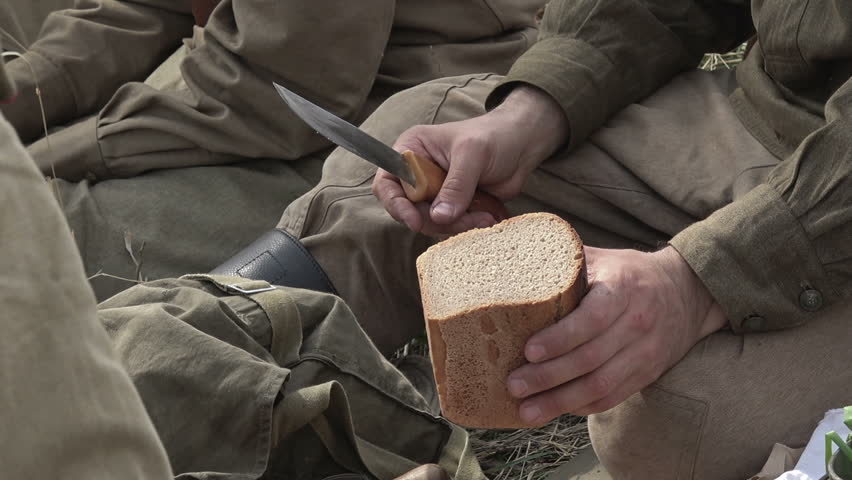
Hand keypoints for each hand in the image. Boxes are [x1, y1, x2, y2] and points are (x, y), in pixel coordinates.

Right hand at [372, 86, 568, 235]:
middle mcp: (418, 173)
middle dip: (433, 220)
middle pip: (408, 209)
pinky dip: (466, 227)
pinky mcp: (452, 205)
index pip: (387, 182)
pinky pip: (449, 226)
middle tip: (460, 220)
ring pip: (430, 222)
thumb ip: (455, 185)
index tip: (415, 220)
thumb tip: (439, 216)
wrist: (523, 145)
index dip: (396, 204)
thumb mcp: (472, 154)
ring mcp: (435, 191)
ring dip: (454, 226)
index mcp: (412, 150)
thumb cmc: (494, 136)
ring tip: (482, 218)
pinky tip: (486, 218)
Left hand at [507, 246, 726, 423]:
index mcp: (623, 288)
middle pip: (591, 358)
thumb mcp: (602, 258)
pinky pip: (612, 397)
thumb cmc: (628, 272)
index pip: (592, 318)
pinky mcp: (647, 374)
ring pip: (601, 385)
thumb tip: (515, 265)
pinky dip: (581, 406)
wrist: (685, 291)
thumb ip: (565, 264)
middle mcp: (638, 322)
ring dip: (560, 401)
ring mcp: (645, 352)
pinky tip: (555, 409)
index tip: (529, 350)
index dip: (560, 337)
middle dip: (549, 377)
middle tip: (514, 386)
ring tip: (527, 411)